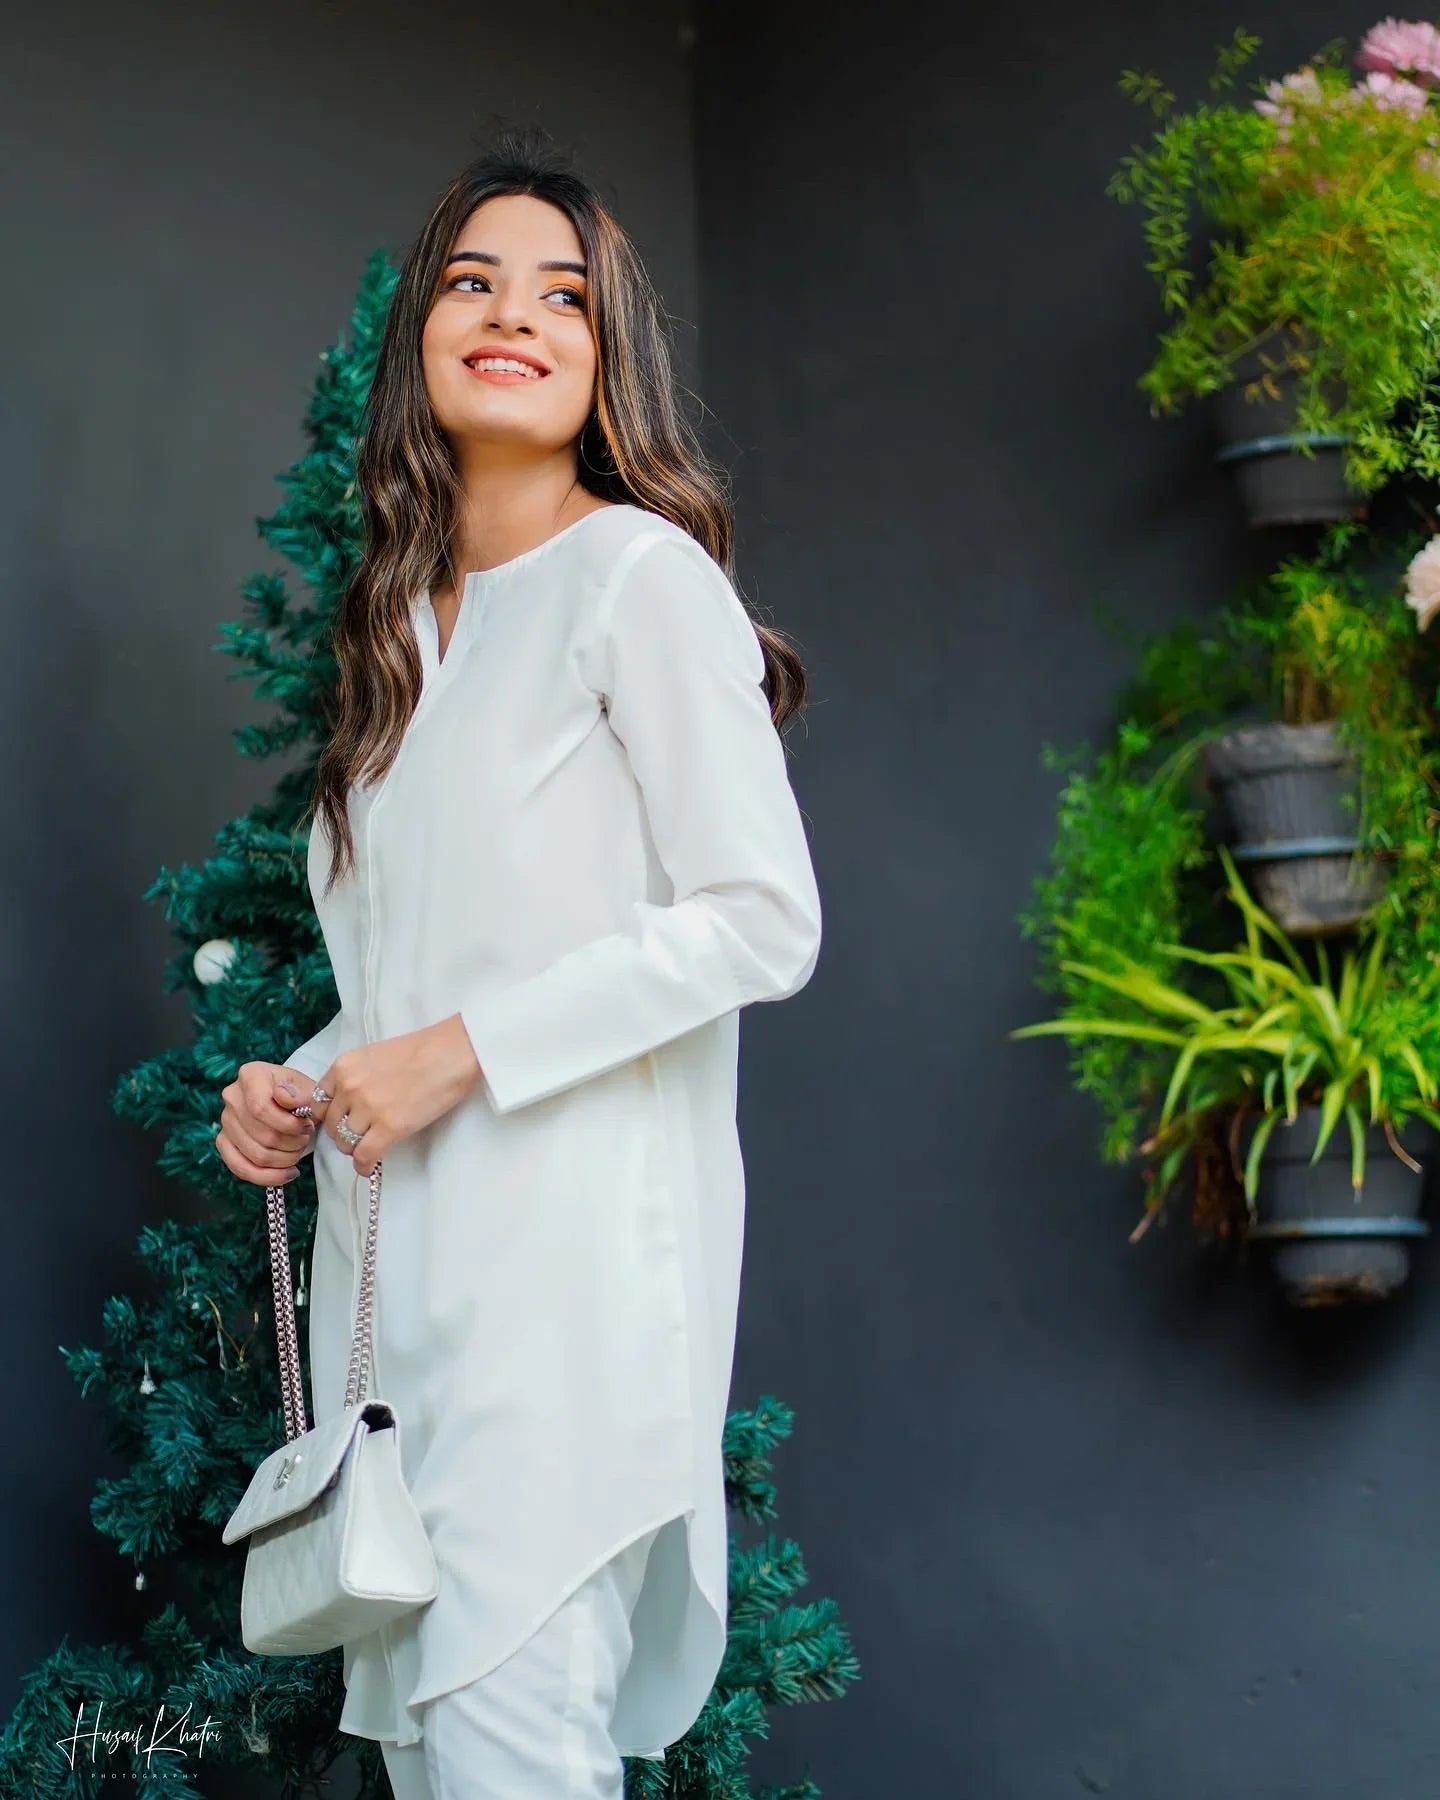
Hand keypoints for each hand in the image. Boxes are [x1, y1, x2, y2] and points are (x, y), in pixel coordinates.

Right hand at [216, 1061, 318, 1187]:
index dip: (288, 1125)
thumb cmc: (300, 1094)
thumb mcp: (308, 1088)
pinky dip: (268, 1176)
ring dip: (285, 1159)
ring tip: (299, 1150)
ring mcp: (225, 1121)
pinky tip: (288, 1173)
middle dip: (292, 1144)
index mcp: (251, 1075)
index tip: (307, 1126)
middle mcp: (232, 1096)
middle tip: (306, 1138)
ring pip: (256, 1155)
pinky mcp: (224, 1142)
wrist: (290, 1099)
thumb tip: (284, 1098)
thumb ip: (301, 1094)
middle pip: (262, 1135)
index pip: (260, 1108)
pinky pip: (241, 1169)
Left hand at [274, 1017, 482, 1178]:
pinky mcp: (389, 1128)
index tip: (340, 1121)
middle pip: (330, 1125)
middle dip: (342, 1133)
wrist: (452, 1053)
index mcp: (343, 1067)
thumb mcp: (375, 1055)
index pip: (318, 1102)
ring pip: (345, 1143)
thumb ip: (355, 1077)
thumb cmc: (422, 1049)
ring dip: (355, 1149)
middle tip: (359, 1136)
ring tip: (369, 1147)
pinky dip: (364, 1165)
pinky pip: (364, 1156)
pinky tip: (369, 1166)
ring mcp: (368, 1109)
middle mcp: (349, 1088)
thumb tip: (348, 1104)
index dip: (328, 1115)